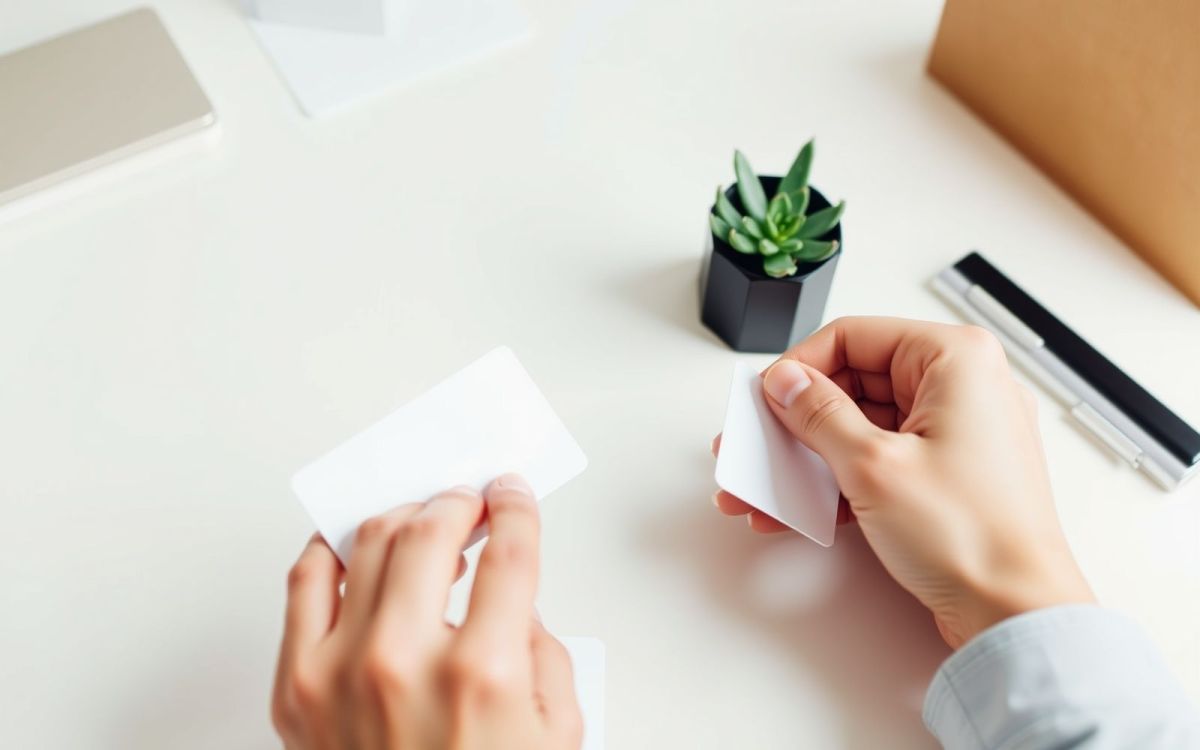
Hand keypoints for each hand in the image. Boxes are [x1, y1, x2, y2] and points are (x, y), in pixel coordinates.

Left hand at [271, 474, 581, 749]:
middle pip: (431, 530)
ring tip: (424, 519)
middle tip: (471, 501)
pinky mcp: (294, 687)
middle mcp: (405, 661)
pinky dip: (330, 547)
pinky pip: (304, 582)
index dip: (514, 509)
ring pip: (369, 542)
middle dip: (460, 501)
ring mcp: (340, 671)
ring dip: (405, 515)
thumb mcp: (555, 734)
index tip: (511, 496)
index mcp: (484, 672)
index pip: (507, 550)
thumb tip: (510, 595)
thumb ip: (541, 651)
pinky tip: (355, 541)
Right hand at [712, 317, 1094, 647]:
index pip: (854, 337)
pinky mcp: (947, 474)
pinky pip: (879, 460)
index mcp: (956, 360)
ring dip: (810, 456)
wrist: (1015, 612)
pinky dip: (839, 481)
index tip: (766, 399)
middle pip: (854, 382)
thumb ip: (818, 414)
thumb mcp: (872, 464)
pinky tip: (798, 509)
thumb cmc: (975, 536)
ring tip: (767, 485)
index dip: (799, 368)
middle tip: (758, 443)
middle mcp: (963, 387)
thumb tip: (787, 383)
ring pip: (861, 426)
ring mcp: (957, 433)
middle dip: (796, 420)